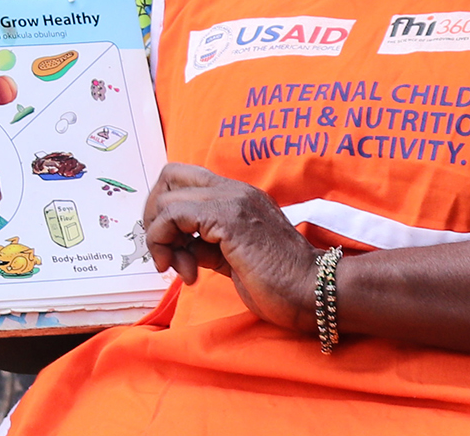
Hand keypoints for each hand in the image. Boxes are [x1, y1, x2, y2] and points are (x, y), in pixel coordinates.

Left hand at [141, 162, 319, 331]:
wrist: (315, 292)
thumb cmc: (280, 283)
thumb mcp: (231, 260)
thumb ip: (205, 247)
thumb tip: (177, 249)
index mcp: (237, 196)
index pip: (185, 182)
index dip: (166, 212)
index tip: (172, 249)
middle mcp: (233, 190)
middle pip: (169, 177)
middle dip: (154, 215)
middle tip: (164, 250)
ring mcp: (231, 200)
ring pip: (166, 198)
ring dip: (160, 237)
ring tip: (180, 269)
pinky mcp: (227, 217)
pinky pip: (173, 216)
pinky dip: (165, 242)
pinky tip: (186, 271)